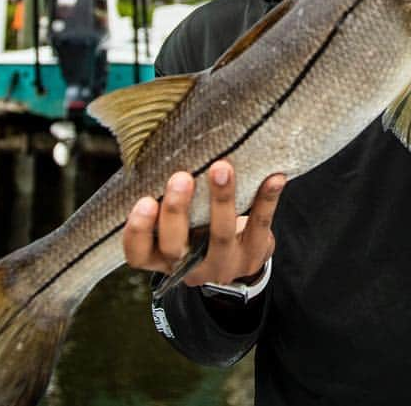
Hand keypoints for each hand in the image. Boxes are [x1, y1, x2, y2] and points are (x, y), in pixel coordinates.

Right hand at [123, 159, 285, 286]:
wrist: (239, 255)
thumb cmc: (198, 226)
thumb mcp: (177, 221)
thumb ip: (167, 197)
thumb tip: (166, 144)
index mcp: (160, 257)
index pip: (137, 254)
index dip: (138, 231)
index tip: (145, 200)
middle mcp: (187, 266)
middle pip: (175, 245)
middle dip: (177, 210)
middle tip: (181, 177)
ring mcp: (222, 264)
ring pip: (220, 235)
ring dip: (221, 200)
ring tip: (222, 168)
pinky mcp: (253, 255)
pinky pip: (260, 226)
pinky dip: (267, 200)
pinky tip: (274, 178)